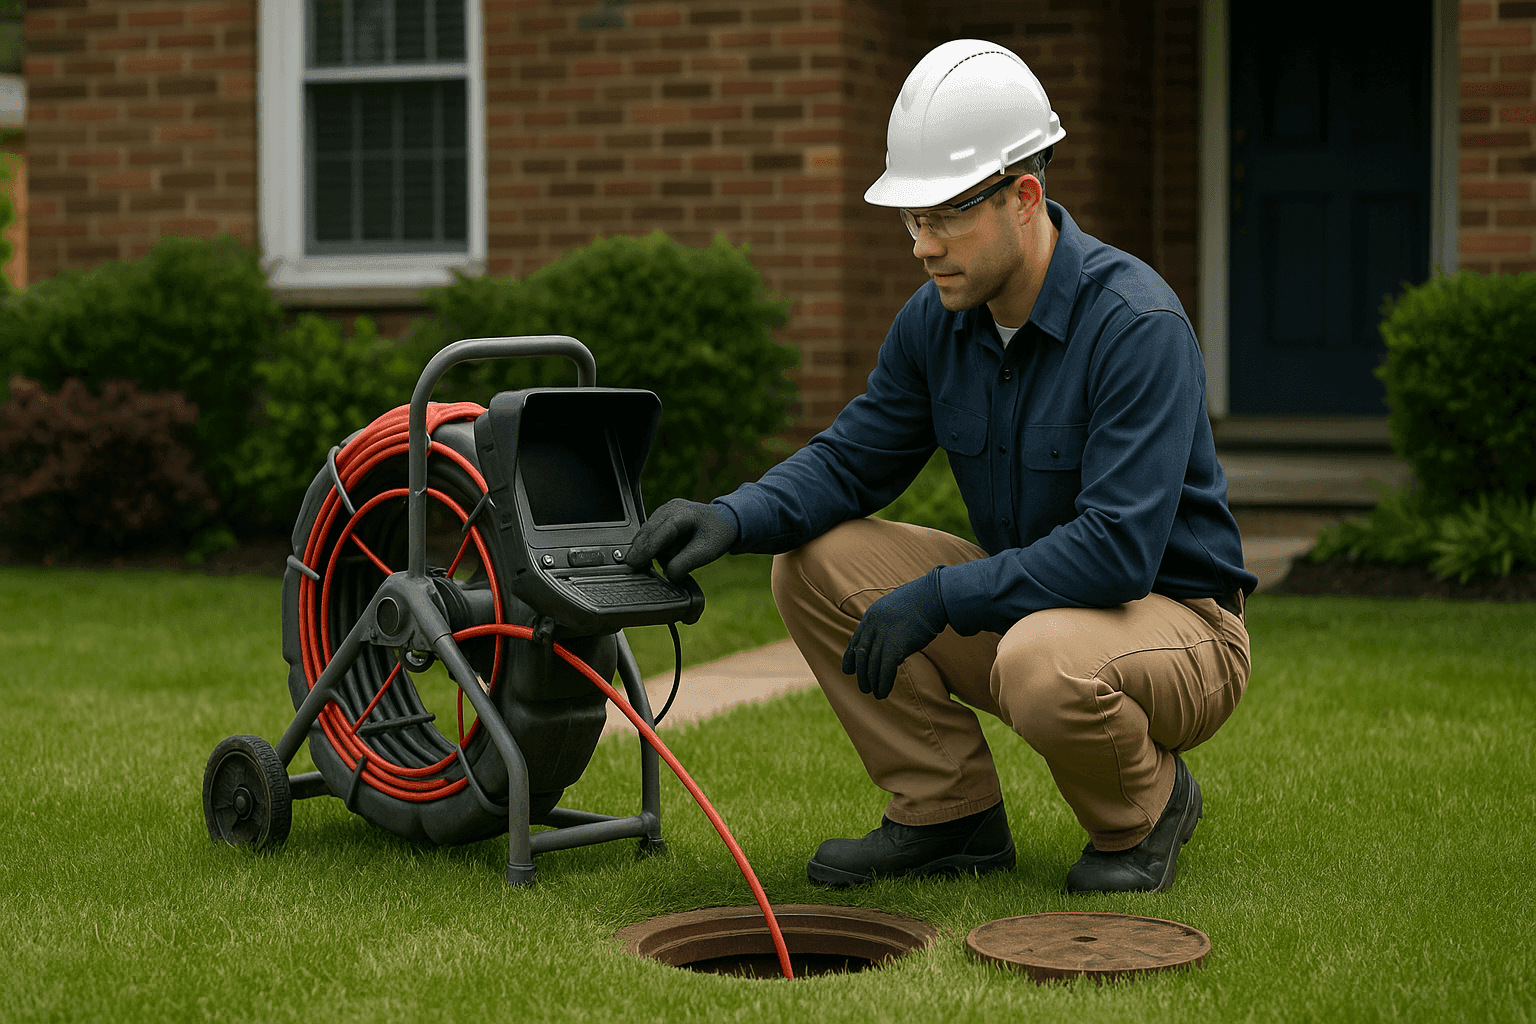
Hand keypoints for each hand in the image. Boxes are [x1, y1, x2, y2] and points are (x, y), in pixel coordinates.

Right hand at [625, 499, 738, 577]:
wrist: (723, 521)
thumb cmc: (716, 534)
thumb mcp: (706, 553)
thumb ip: (686, 564)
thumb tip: (668, 576)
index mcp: (685, 514)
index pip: (663, 530)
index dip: (648, 547)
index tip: (635, 562)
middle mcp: (671, 509)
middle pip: (649, 530)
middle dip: (640, 549)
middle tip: (632, 565)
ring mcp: (663, 511)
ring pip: (646, 533)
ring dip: (648, 549)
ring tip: (661, 559)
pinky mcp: (659, 518)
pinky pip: (649, 534)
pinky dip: (651, 546)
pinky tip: (657, 555)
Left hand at [841, 568, 947, 699]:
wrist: (934, 597)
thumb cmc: (922, 601)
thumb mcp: (897, 608)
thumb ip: (889, 622)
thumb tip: (891, 638)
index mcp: (871, 615)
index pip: (856, 640)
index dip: (851, 657)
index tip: (848, 670)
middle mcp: (874, 626)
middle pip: (862, 655)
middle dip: (862, 674)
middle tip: (864, 688)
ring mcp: (884, 635)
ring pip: (872, 665)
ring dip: (872, 682)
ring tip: (875, 694)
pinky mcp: (896, 646)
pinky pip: (886, 670)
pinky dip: (883, 683)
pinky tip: (883, 693)